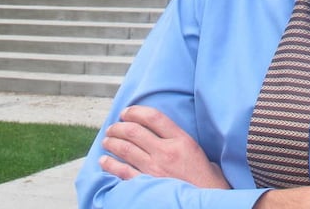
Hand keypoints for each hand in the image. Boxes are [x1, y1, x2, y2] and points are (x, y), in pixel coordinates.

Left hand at [99, 105, 230, 188]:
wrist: (206, 198)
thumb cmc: (204, 176)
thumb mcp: (195, 149)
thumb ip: (178, 137)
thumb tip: (159, 129)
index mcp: (181, 140)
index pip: (154, 117)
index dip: (136, 111)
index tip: (127, 111)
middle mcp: (166, 152)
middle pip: (135, 131)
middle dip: (119, 126)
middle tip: (113, 126)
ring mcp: (154, 169)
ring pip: (125, 149)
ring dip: (112, 142)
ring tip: (107, 140)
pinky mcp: (146, 184)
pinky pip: (122, 171)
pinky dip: (110, 164)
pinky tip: (104, 160)